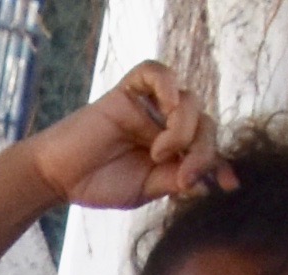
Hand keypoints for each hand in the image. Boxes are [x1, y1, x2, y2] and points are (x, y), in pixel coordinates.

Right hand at [25, 61, 224, 214]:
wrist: (59, 178)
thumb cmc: (98, 184)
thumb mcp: (146, 189)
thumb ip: (177, 180)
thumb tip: (207, 181)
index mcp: (174, 148)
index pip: (207, 147)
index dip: (222, 163)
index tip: (229, 186)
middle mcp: (166, 122)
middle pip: (204, 123)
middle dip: (203, 151)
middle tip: (185, 176)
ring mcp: (150, 104)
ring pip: (189, 102)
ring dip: (183, 130)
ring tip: (159, 153)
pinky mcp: (130, 89)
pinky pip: (159, 73)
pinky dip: (169, 84)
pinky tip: (165, 107)